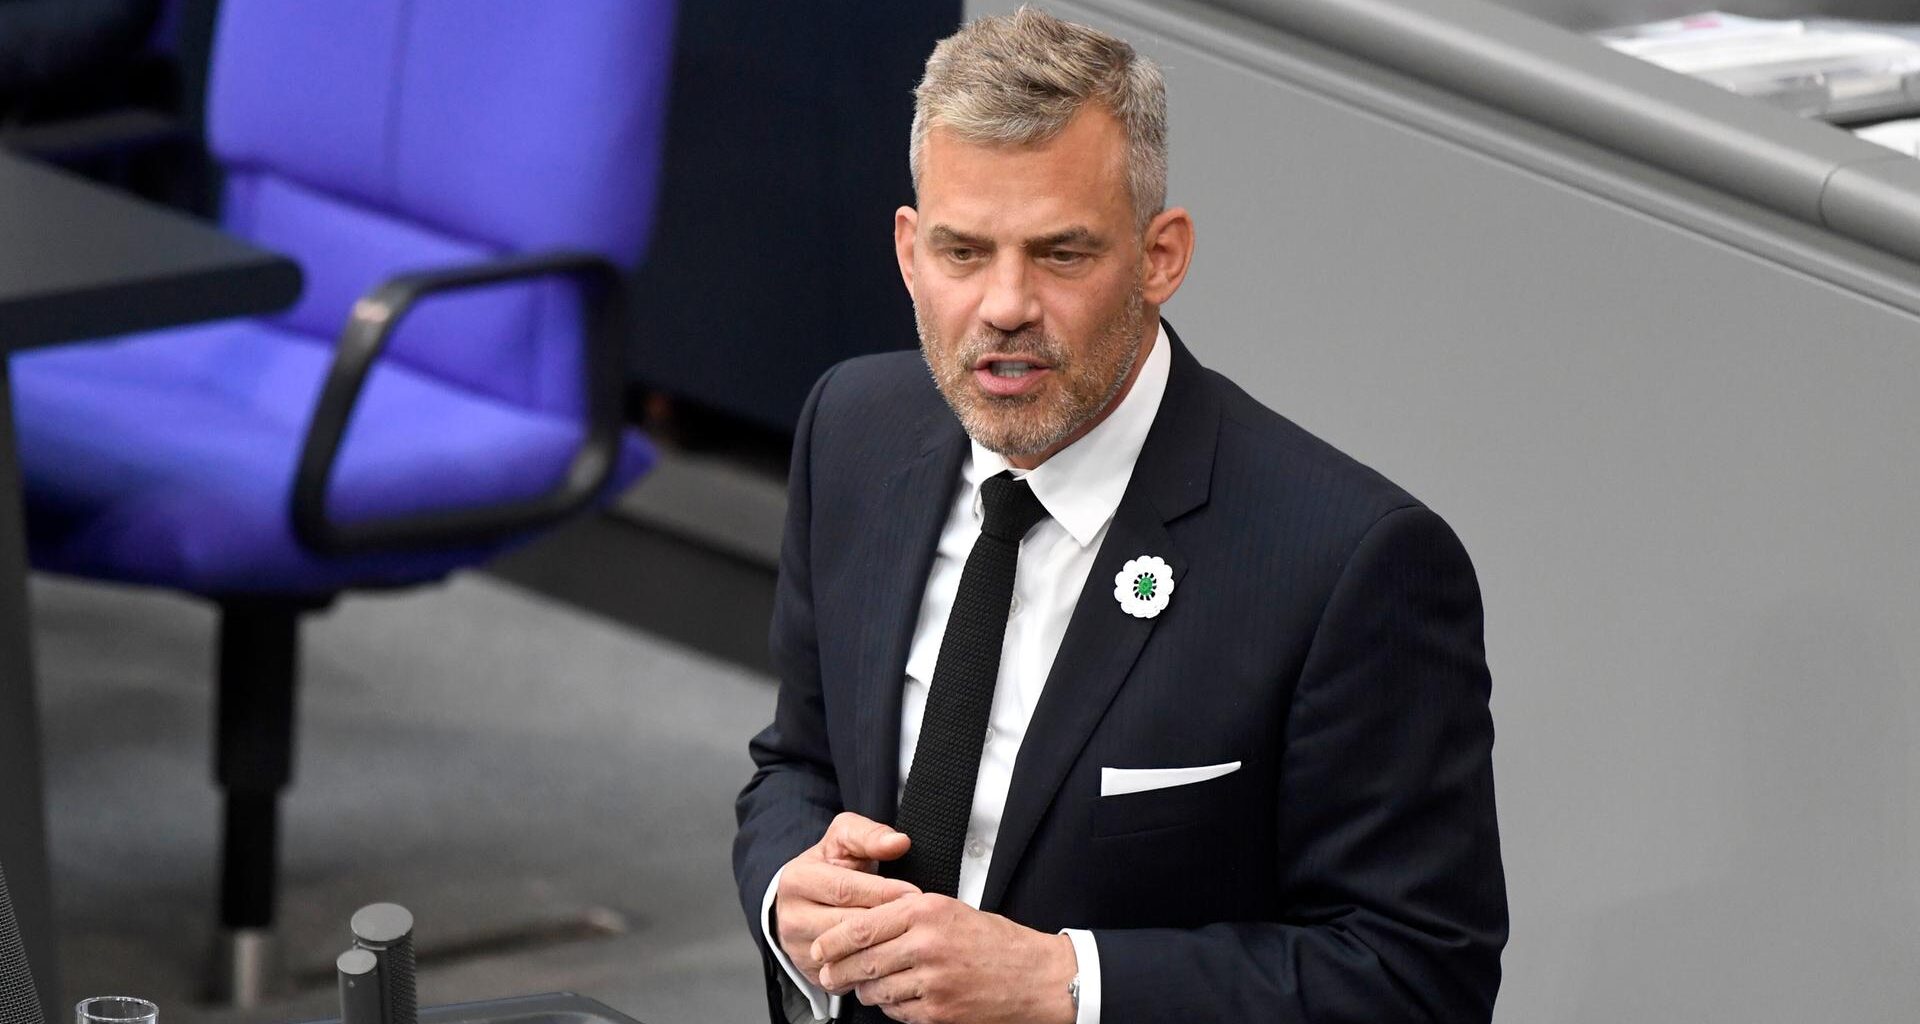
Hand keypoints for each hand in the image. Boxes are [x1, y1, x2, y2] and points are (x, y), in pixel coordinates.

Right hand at [774, 812, 918, 987]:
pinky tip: (897, 955)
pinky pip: (851, 975)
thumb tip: (898, 842)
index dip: (882, 892)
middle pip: (847, 924)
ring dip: (884, 945)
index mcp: (796, 881)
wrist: (806, 898)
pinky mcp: (814, 973)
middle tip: (919, 917)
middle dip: (887, 920)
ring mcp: (800, 949)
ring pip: (849, 953)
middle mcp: (791, 918)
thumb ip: (870, 835)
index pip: (844, 889)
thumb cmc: (831, 865)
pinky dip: (876, 967)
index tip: (913, 893)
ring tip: (912, 935)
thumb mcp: (845, 838)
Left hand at [812, 894, 1077, 1023]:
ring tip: (867, 987)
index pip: (863, 925)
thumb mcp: (952, 911)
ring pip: (876, 990)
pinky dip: (891, 1008)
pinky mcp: (939, 1011)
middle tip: (828, 975)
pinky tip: (897, 1000)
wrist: (1036, 978)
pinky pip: (897, 1012)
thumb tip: (864, 929)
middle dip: (839, 971)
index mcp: (926, 910)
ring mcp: (932, 980)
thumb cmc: (996, 942)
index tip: (820, 949)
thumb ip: (909, 915)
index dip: (833, 941)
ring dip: (865, 991)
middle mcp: (926, 943)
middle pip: (862, 960)